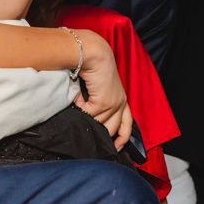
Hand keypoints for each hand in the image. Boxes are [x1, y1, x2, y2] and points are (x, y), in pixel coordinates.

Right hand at [73, 29, 133, 147]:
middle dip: (101, 136)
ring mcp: (114, 103)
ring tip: (77, 110)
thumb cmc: (94, 69)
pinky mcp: (104, 101)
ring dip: (86, 118)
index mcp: (123, 101)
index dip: (121, 139)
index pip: (126, 125)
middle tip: (89, 141)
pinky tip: (76, 100)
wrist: (94, 54)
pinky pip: (88, 114)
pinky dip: (80, 109)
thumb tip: (86, 119)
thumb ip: (97, 105)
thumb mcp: (99, 90)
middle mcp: (121, 103)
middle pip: (112, 129)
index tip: (113, 149)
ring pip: (98, 123)